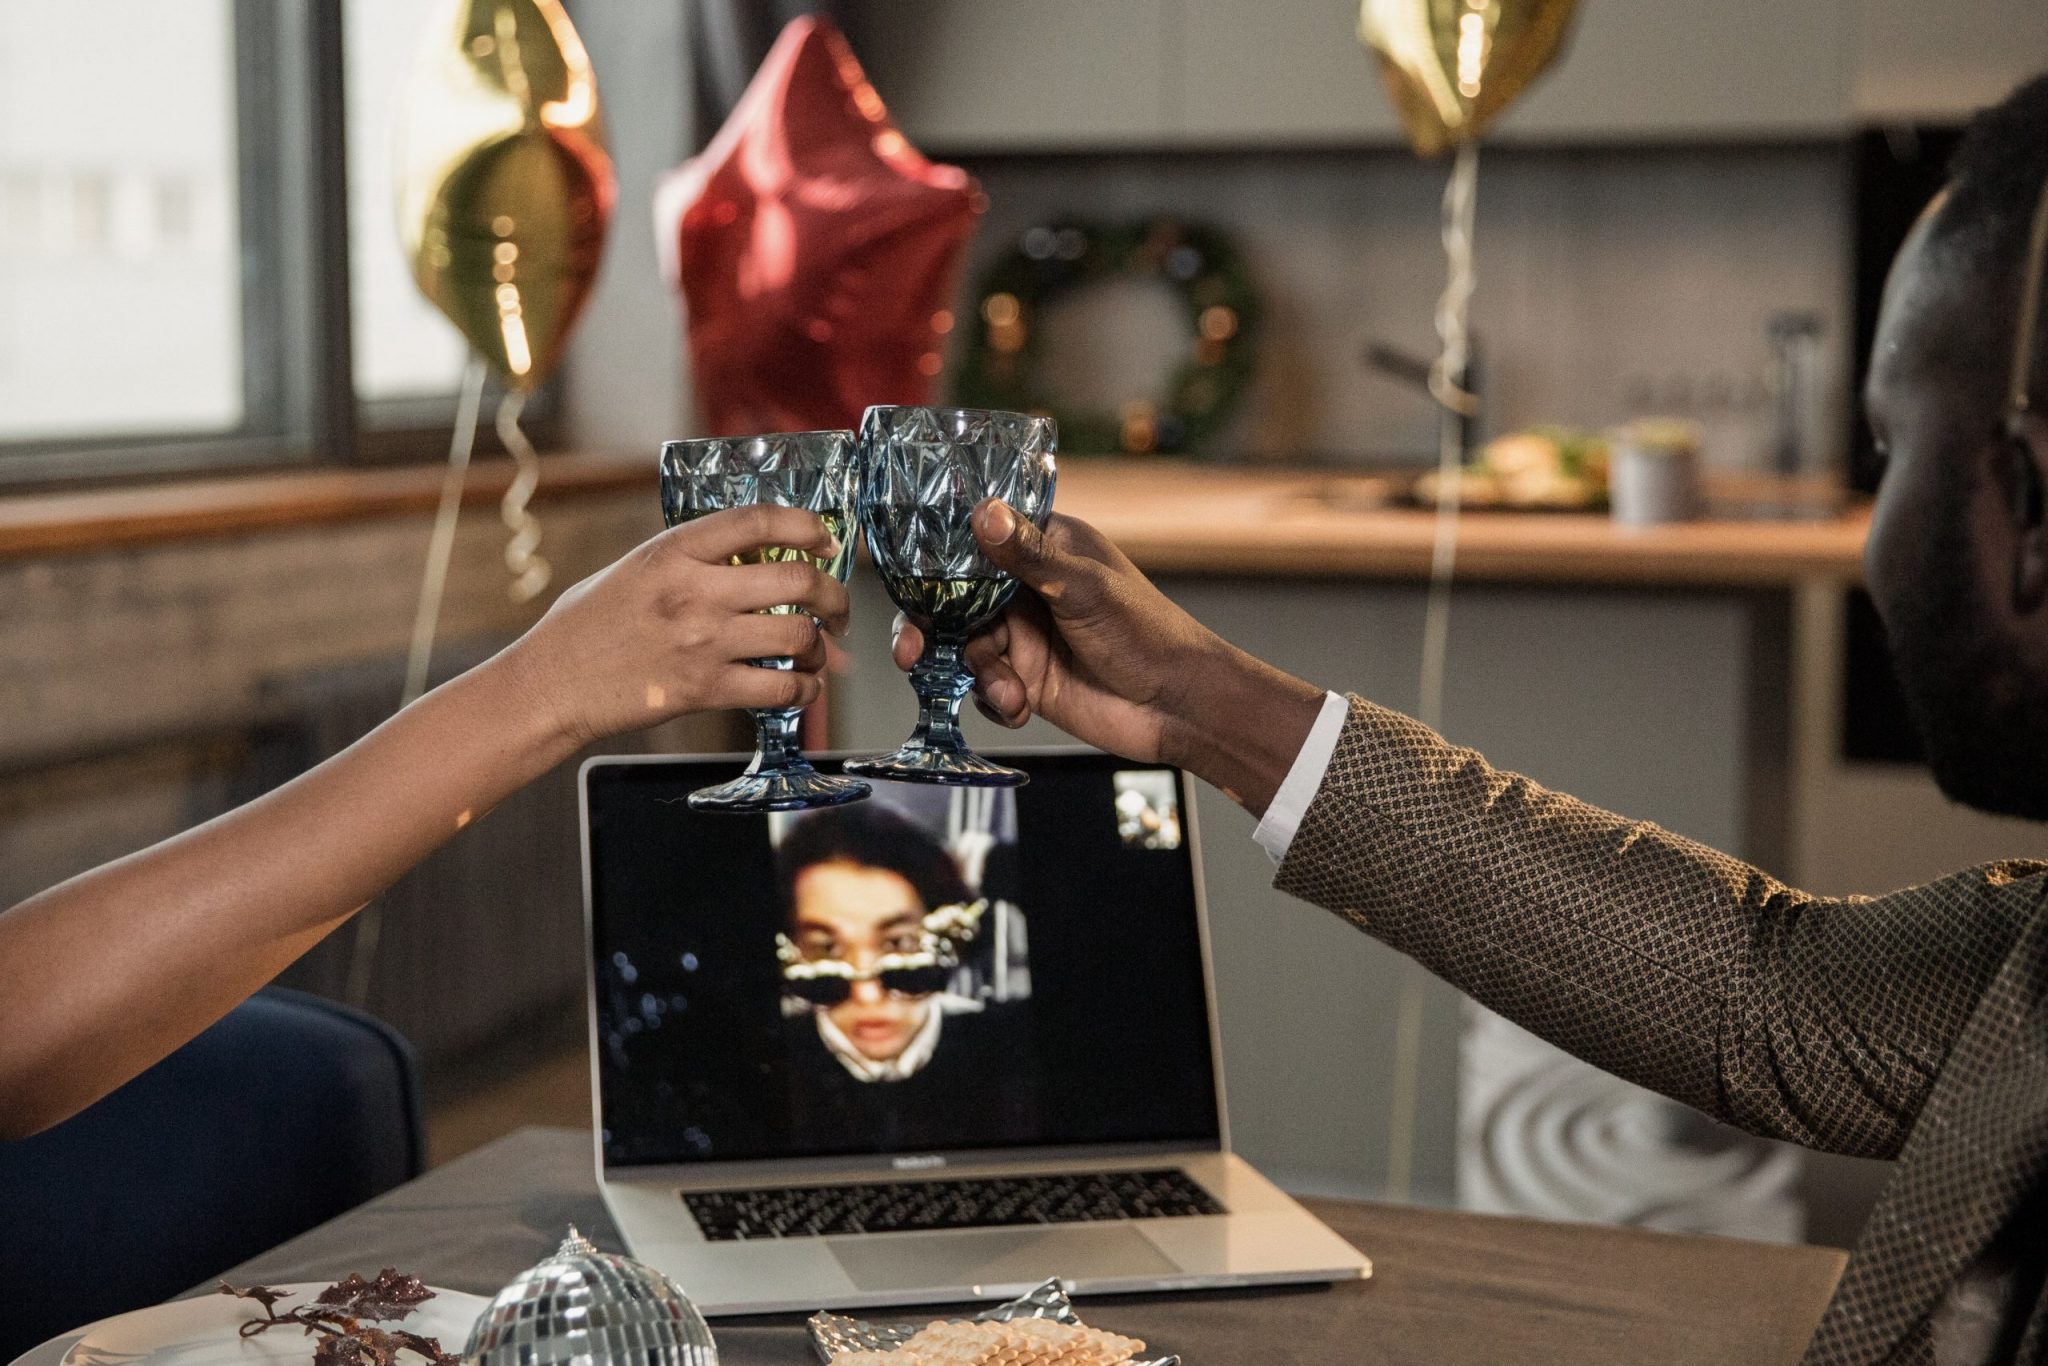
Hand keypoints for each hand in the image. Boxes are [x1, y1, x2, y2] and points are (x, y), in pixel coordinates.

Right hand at [500, 504, 851, 749]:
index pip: (758, 521)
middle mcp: (694, 591)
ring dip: (821, 646)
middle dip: (834, 594)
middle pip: (797, 579)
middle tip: (839, 607)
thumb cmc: (587, 625)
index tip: (827, 539)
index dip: (806, 525)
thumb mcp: (634, 568)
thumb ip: (689, 559)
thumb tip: (751, 558)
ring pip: (798, 635)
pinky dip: (805, 690)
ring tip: (818, 652)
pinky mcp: (704, 689)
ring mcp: (703, 642)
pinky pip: (781, 689)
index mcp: (674, 551)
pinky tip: (803, 689)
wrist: (552, 684)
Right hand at [890, 501, 1324, 810]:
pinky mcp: (1027, 680)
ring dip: (981, 674)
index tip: (912, 587)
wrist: (1176, 706)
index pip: (975, 543)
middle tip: (915, 653)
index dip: (936, 565)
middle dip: (936, 631)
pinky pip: (985, 688)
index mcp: (1043, 548)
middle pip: (956, 602)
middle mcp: (1027, 589)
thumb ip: (1029, 555)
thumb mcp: (1084, 588)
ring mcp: (1025, 636)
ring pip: (967, 650)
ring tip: (1011, 691)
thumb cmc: (1147, 633)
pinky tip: (1021, 707)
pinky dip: (995, 700)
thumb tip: (984, 513)